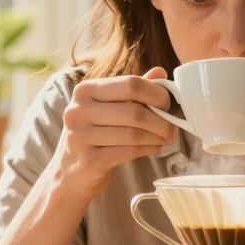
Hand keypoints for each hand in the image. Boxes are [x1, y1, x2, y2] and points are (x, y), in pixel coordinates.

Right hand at [52, 67, 176, 198]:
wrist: (71, 171)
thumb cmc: (95, 134)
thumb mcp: (109, 107)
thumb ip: (133, 90)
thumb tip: (160, 72)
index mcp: (85, 90)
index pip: (130, 84)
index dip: (156, 94)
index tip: (168, 104)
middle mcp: (78, 110)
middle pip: (134, 111)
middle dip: (161, 121)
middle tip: (173, 128)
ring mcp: (80, 136)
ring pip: (133, 133)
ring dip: (156, 137)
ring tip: (166, 138)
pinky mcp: (89, 160)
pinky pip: (128, 151)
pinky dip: (148, 149)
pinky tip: (154, 148)